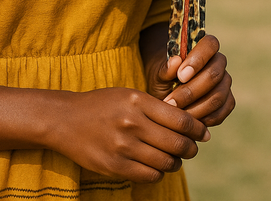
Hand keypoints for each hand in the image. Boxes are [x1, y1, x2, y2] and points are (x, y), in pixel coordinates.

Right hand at [47, 87, 207, 182]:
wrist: (66, 120)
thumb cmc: (103, 104)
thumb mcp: (129, 95)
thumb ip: (157, 108)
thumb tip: (190, 125)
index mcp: (137, 101)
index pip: (180, 119)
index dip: (198, 128)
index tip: (204, 133)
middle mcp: (132, 123)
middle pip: (177, 143)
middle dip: (191, 148)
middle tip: (192, 148)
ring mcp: (123, 147)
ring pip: (166, 162)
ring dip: (176, 162)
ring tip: (174, 157)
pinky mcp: (115, 166)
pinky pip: (150, 175)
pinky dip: (159, 172)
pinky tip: (156, 165)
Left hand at [145, 34, 234, 138]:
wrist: (165, 92)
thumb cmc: (162, 77)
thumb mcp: (158, 72)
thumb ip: (165, 68)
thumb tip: (175, 61)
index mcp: (204, 46)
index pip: (210, 44)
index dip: (198, 60)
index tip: (180, 76)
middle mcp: (218, 62)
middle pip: (214, 74)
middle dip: (191, 91)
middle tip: (171, 102)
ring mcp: (225, 82)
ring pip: (218, 96)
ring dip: (196, 108)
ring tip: (176, 114)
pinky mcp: (227, 102)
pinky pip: (222, 112)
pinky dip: (205, 119)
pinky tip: (188, 122)